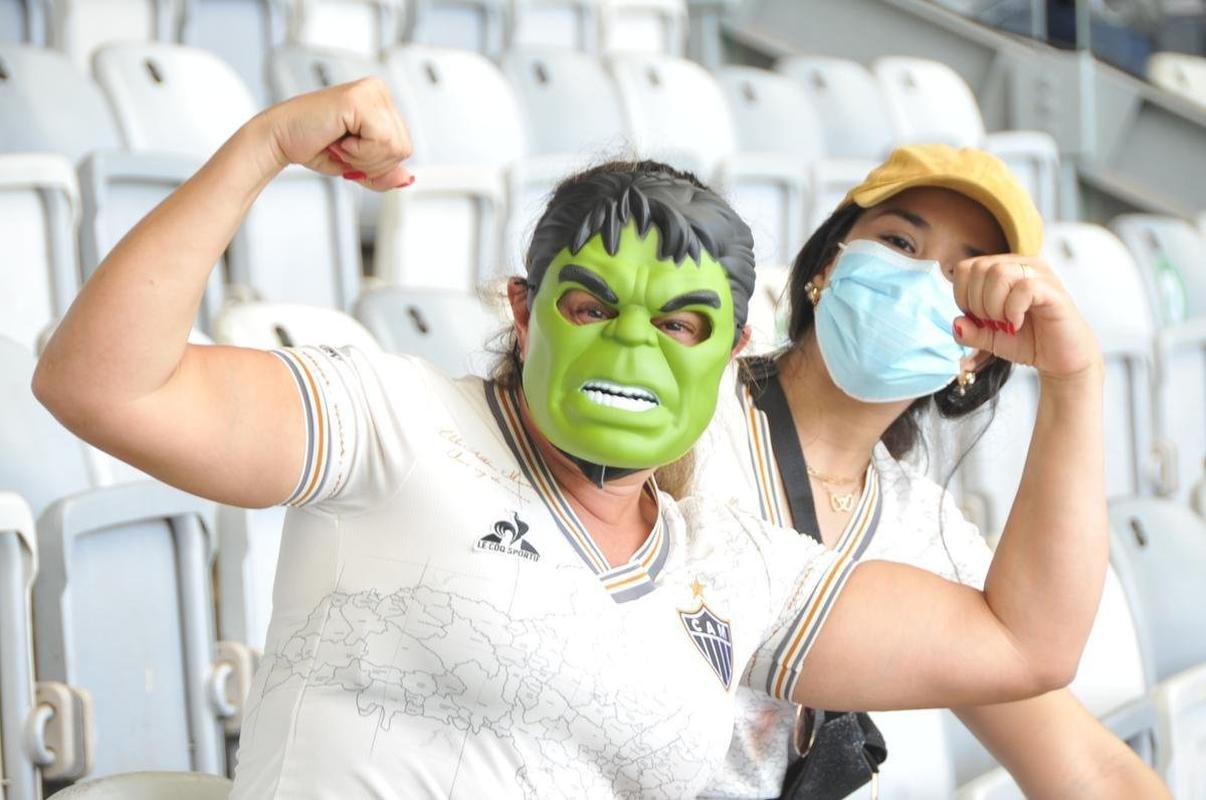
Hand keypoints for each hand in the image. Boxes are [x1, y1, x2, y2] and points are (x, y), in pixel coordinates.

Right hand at [262, 77, 412, 191]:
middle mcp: (379, 92)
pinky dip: (359, 152)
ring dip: (364, 158)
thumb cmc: (315, 145)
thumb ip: (385, 174)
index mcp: (382, 103)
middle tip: (344, 150)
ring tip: (341, 144)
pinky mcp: (360, 98)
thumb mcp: (359, 166)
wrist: (281, 138)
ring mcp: (371, 92)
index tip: (352, 153)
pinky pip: (382, 141)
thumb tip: (408, 178)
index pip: (404, 147)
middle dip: (372, 163)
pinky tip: (340, 139)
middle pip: (403, 148)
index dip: (379, 164)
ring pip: (394, 146)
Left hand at [951, 255, 1101, 380]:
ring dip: (993, 305)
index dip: (962, 295)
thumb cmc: (1027, 341)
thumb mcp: (988, 338)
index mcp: (1004, 269)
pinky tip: (1017, 323)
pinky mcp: (1053, 289)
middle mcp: (1022, 265)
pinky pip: (1024, 287)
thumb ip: (968, 331)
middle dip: (977, 303)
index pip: (966, 267)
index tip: (977, 317)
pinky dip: (1012, 309)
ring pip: (999, 273)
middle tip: (994, 323)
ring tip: (1006, 323)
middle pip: (979, 268)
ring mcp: (1040, 274)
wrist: (1060, 360)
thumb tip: (956, 323)